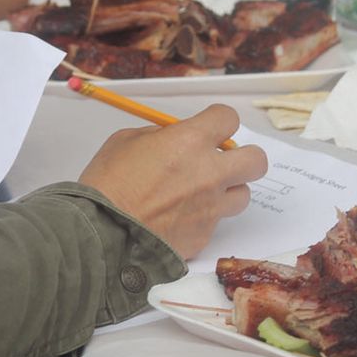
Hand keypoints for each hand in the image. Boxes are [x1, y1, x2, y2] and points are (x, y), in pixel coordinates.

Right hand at [79, 104, 267, 258]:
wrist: (101, 234)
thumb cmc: (106, 186)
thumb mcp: (125, 142)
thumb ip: (159, 136)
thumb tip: (172, 138)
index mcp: (190, 142)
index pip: (228, 119)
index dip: (219, 122)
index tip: (210, 128)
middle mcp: (209, 174)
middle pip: (256, 160)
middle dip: (243, 158)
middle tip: (223, 162)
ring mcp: (211, 208)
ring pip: (242, 196)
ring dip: (227, 192)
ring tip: (201, 195)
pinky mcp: (204, 237)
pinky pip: (215, 224)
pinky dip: (202, 220)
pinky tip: (178, 220)